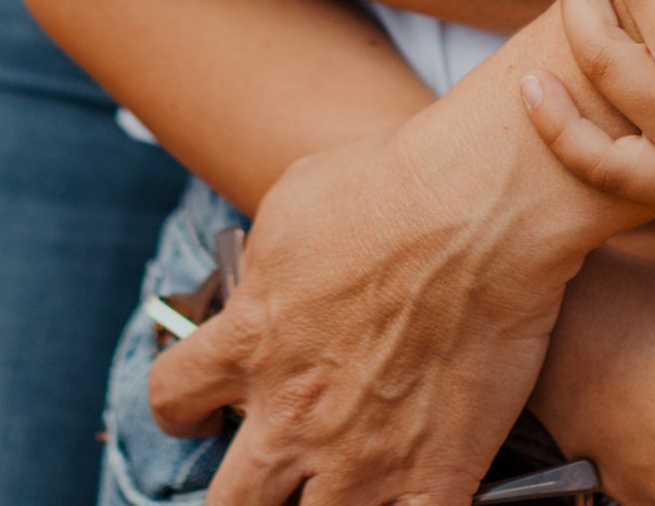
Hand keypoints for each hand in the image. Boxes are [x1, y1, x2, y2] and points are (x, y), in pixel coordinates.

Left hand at [146, 118, 579, 505]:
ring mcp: (363, 457)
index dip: (181, 410)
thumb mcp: (291, 204)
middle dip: (245, 492)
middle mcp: (293, 413)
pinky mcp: (435, 475)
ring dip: (323, 504)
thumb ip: (261, 268)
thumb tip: (257, 293)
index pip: (172, 397)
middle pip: (229, 504)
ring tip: (342, 481)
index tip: (202, 413)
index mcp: (251, 341)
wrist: (481, 201)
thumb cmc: (390, 182)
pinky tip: (413, 492)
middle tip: (269, 475)